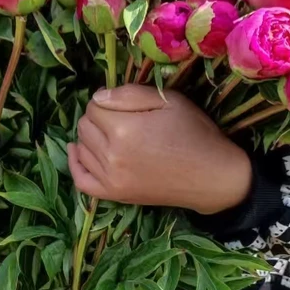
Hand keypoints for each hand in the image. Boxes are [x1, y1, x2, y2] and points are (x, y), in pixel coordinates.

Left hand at [67, 85, 252, 214]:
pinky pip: (81, 180)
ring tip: (112, 133)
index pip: (94, 106)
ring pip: (82, 148)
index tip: (126, 104)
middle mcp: (112, 156)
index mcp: (124, 130)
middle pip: (84, 126)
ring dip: (91, 136)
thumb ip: (130, 94)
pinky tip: (79, 151)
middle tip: (123, 117)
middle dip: (98, 116)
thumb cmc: (195, 134)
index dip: (108, 100)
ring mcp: (111, 179)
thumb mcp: (170, 101)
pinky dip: (76, 164)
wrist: (213, 177)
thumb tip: (99, 96)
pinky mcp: (115, 195)